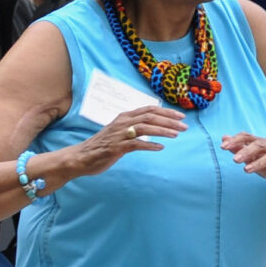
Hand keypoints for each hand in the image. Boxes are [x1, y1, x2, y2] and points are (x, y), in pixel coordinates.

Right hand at [53, 105, 184, 183]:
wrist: (81, 157)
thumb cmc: (104, 145)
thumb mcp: (120, 131)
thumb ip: (135, 127)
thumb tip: (154, 126)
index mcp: (124, 117)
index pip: (149, 109)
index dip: (166, 112)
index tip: (181, 116)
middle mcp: (122, 122)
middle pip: (150, 117)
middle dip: (169, 120)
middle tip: (185, 127)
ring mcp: (119, 134)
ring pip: (145, 128)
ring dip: (163, 131)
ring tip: (176, 135)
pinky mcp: (116, 147)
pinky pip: (136, 144)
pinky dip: (149, 145)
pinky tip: (160, 148)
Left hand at [224, 133, 265, 195]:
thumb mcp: (256, 156)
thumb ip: (240, 148)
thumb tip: (223, 138)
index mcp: (262, 144)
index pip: (248, 137)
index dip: (236, 140)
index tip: (223, 146)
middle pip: (259, 145)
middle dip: (246, 151)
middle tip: (234, 160)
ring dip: (258, 163)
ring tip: (246, 169)